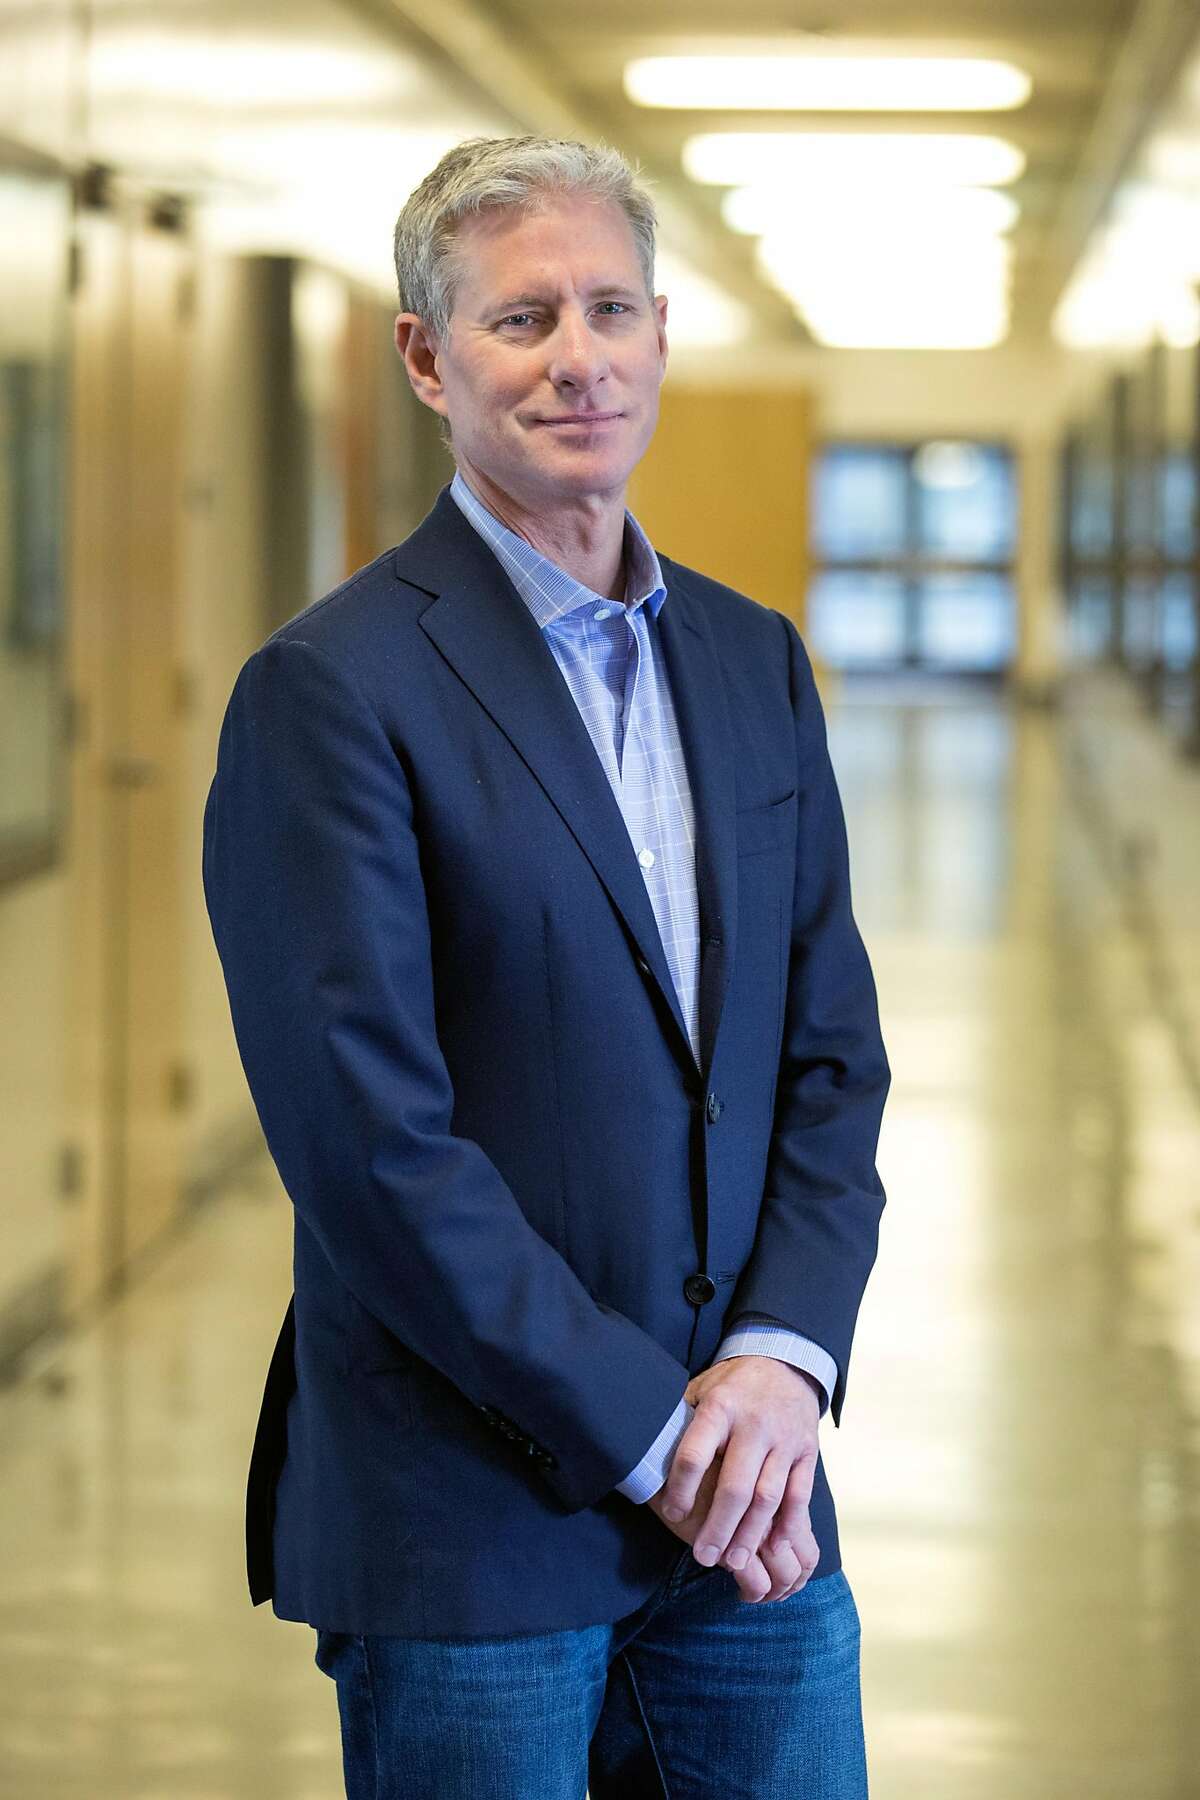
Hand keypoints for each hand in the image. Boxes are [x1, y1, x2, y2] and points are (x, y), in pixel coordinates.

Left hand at [652, 1357, 821, 1599]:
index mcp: (720, 1407)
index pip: (695, 1454)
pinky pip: (799, 1494)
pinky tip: (774, 1546)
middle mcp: (753, 1425)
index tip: (671, 1513)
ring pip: (767, 1497)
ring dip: (750, 1534)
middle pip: (735, 1486)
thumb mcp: (700, 1388)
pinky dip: (788, 1524)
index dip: (680, 1488)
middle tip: (703, 1557)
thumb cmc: (733, 1384)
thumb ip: (680, 1420)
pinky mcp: (807, 1452)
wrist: (786, 1362)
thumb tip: (642, 1449)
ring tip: (733, 1562)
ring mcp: (784, 1440)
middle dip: (718, 1527)